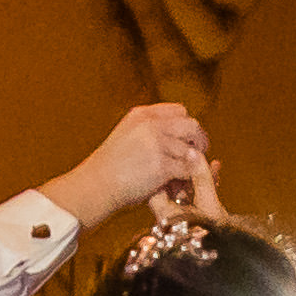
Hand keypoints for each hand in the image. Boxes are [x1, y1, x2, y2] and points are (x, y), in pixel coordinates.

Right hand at [46, 100, 219, 230]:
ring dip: (192, 165)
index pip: (180, 111)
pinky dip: (187, 179)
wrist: (96, 184)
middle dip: (199, 141)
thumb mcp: (126, 134)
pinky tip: (179, 184)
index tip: (188, 140)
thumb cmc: (109, 166)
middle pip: (192, 126)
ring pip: (191, 151)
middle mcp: (151, 125)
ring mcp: (157, 144)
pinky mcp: (161, 166)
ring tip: (184, 176)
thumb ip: (148, 129)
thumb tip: (173, 134)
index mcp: (143, 115)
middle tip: (198, 155)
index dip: (188, 126)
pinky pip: (187, 170)